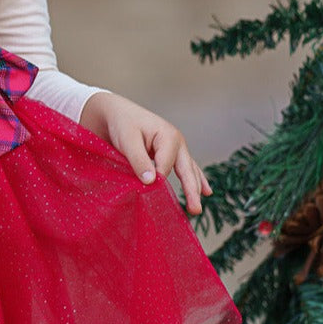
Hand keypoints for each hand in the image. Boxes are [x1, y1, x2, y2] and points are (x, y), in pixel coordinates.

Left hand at [79, 90, 210, 214]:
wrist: (116, 113)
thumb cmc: (122, 124)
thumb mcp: (128, 141)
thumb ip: (139, 160)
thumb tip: (151, 182)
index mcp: (169, 137)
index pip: (166, 166)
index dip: (157, 180)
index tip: (147, 189)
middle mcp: (177, 143)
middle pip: (186, 170)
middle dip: (190, 190)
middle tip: (194, 210)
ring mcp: (176, 148)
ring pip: (188, 171)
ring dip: (193, 189)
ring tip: (196, 210)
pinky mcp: (170, 154)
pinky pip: (186, 169)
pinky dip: (194, 180)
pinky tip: (205, 191)